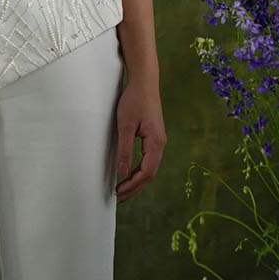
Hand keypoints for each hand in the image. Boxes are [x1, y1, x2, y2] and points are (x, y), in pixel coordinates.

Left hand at [114, 80, 165, 202]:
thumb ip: (125, 149)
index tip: (118, 193)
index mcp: (156, 143)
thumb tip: (122, 172)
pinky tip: (129, 172)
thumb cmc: (134, 100)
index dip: (132, 185)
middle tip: (119, 197)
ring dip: (137, 180)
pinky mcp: (154, 136)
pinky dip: (139, 170)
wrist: (144, 82)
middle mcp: (160, 144)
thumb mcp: (125, 125)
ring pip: (150, 168)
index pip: (146, 173)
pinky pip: (148, 159)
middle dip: (135, 187)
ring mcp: (158, 141)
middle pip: (149, 174)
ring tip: (122, 189)